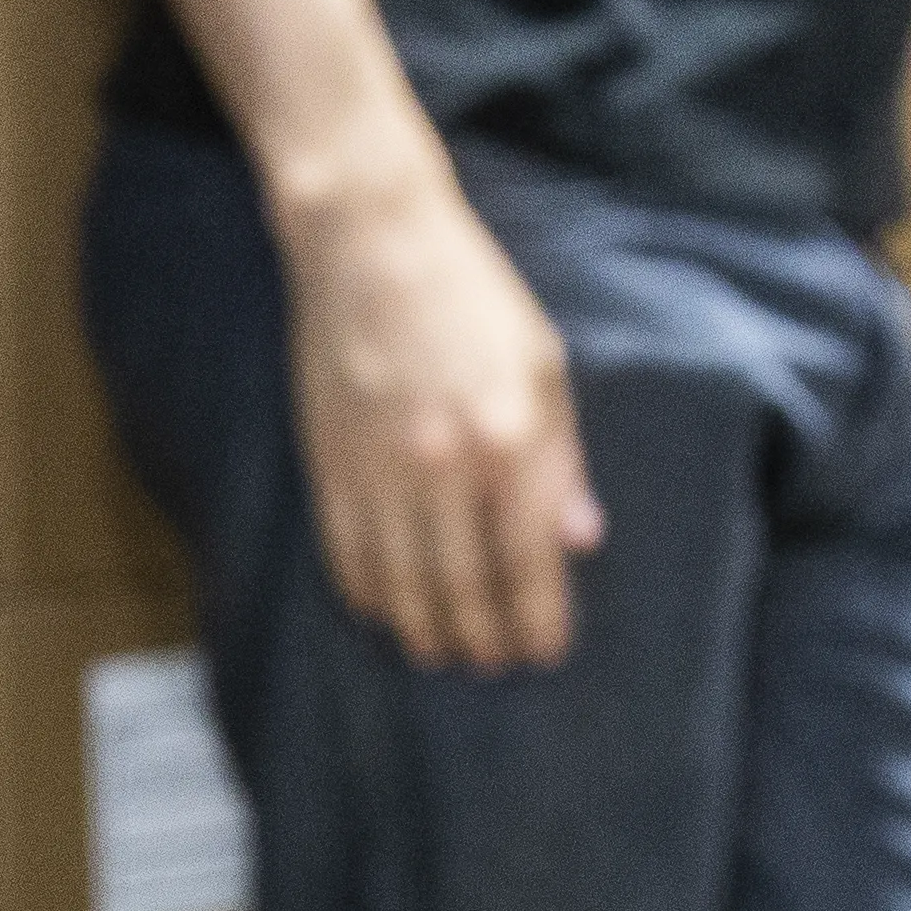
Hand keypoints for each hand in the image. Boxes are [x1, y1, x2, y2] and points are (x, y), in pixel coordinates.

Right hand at [275, 139, 603, 675]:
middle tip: (495, 664)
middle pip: (465, 587)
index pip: (529, 563)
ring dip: (427, 629)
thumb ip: (562, 460)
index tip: (546, 651)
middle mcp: (445, 467)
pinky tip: (388, 613)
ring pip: (404, 584)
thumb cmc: (472, 299)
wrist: (371, 246)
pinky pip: (349, 555)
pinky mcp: (329, 464)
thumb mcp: (544, 366)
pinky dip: (370, 595)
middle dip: (484, 638)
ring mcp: (380, 470)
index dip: (538, 620)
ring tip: (445, 653)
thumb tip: (580, 540)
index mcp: (511, 440)